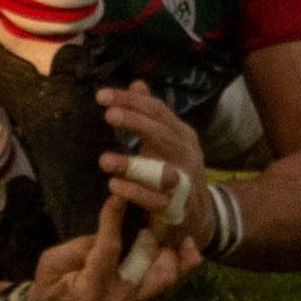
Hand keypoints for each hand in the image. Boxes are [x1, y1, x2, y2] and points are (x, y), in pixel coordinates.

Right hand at [25, 192, 199, 300]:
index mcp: (93, 290)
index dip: (112, 218)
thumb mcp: (52, 263)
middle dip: (160, 239)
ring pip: (165, 278)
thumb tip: (109, 231)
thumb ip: (80, 248)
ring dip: (177, 254)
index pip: (109, 248)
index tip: (118, 195)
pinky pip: (164, 283)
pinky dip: (179, 265)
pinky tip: (188, 248)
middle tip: (160, 214)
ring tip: (183, 232)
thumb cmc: (51, 286)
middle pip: (156, 271)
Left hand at [98, 83, 214, 251]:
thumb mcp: (165, 140)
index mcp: (181, 133)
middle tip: (108, 115)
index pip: (157, 109)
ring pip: (159, 169)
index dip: (130, 100)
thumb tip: (137, 84)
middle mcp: (186, 153)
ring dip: (130, 164)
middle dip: (135, 121)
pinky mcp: (177, 207)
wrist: (199, 216)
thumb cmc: (175, 170)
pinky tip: (114, 186)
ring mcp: (185, 181)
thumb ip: (150, 115)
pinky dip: (134, 192)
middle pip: (161, 132)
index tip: (101, 96)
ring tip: (103, 160)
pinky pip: (155, 199)